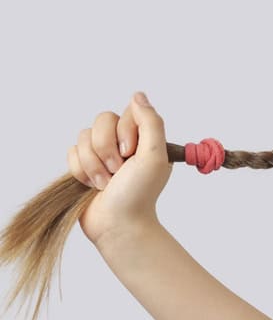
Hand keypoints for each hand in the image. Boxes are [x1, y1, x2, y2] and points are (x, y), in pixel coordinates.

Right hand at [68, 91, 172, 247]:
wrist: (117, 224)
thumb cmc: (139, 194)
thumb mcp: (154, 156)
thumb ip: (150, 123)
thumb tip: (138, 95)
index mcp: (144, 139)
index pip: (126, 112)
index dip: (124, 132)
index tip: (131, 153)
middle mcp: (123, 143)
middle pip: (101, 120)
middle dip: (106, 149)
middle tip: (118, 171)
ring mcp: (102, 154)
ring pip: (83, 137)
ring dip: (93, 164)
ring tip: (106, 183)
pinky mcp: (83, 165)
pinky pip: (71, 152)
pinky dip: (80, 170)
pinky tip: (92, 186)